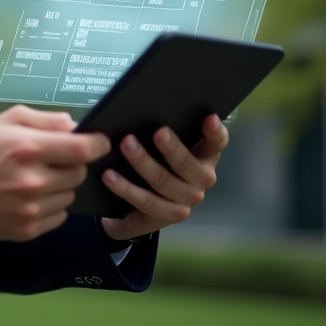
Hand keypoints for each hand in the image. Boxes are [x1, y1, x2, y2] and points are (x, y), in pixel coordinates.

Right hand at [0, 106, 110, 241]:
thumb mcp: (7, 120)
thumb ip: (45, 119)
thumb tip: (76, 126)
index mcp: (29, 149)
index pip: (83, 150)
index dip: (98, 144)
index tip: (100, 142)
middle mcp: (33, 181)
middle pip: (79, 173)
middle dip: (72, 163)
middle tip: (52, 159)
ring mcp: (31, 209)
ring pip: (70, 195)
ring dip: (61, 185)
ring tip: (36, 178)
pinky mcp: (27, 230)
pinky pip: (59, 216)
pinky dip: (52, 205)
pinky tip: (31, 197)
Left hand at [99, 114, 228, 243]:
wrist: (136, 206)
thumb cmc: (153, 162)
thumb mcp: (160, 146)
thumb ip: (162, 130)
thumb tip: (145, 108)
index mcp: (204, 157)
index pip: (216, 143)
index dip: (215, 132)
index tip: (209, 117)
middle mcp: (200, 180)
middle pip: (187, 164)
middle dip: (172, 148)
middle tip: (158, 132)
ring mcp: (185, 201)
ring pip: (163, 181)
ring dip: (142, 162)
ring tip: (126, 144)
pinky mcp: (165, 217)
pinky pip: (144, 200)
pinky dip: (125, 187)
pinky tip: (109, 175)